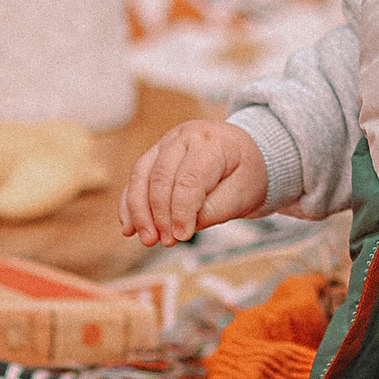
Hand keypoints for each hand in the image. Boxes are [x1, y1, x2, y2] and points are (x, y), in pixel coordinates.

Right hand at [119, 120, 268, 246]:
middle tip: (166, 241)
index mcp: (211, 143)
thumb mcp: (243, 193)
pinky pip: (136, 178)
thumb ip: (215, 210)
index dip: (182, 211)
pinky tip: (130, 227)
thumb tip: (185, 227)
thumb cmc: (247, 173)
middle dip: (159, 214)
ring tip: (147, 239)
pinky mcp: (155, 154)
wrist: (248, 153)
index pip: (189, 179)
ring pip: (141, 176)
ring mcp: (166, 143)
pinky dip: (130, 204)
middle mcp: (184, 136)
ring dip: (139, 211)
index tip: (182, 236)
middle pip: (161, 177)